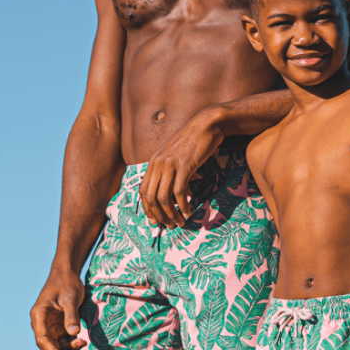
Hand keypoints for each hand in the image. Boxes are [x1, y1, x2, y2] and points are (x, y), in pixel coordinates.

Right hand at [30, 270, 90, 349]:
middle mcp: (42, 324)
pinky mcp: (58, 327)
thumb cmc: (67, 282)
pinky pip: (63, 342)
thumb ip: (71, 315)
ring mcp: (50, 326)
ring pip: (57, 347)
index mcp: (39, 315)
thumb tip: (74, 334)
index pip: (42, 339)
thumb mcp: (70, 297)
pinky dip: (72, 346)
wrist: (68, 273)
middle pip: (49, 347)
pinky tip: (83, 344)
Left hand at [139, 107, 225, 227]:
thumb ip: (168, 169)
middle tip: (169, 225)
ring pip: (164, 197)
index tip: (155, 221)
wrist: (207, 124)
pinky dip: (183, 205)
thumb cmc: (193, 141)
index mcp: (154, 161)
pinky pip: (180, 191)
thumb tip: (170, 192)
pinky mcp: (184, 165)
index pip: (143, 190)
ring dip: (171, 214)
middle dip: (159, 215)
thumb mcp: (174, 154)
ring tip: (180, 222)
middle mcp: (158, 163)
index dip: (147, 208)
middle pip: (151, 196)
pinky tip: (189, 211)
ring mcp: (170, 164)